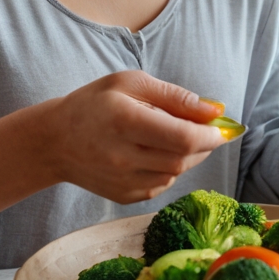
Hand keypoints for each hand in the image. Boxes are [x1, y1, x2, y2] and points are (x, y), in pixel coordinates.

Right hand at [43, 70, 226, 203]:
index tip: (223, 128)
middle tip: (207, 130)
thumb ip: (175, 96)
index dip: (210, 135)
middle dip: (204, 144)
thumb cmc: (95, 103)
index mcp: (125, 121)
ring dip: (188, 156)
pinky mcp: (124, 196)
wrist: (55, 141)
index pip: (182, 137)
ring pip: (176, 173)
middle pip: (183, 158)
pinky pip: (162, 184)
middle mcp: (123, 156)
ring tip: (178, 137)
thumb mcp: (131, 83)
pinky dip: (170, 169)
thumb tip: (215, 111)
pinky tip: (157, 153)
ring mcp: (123, 181)